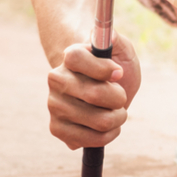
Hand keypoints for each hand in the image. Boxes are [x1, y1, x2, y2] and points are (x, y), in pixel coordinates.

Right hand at [46, 33, 140, 149]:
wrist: (100, 88)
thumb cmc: (113, 67)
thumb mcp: (121, 50)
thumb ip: (117, 40)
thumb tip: (109, 36)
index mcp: (70, 56)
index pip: (76, 58)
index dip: (104, 68)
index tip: (119, 72)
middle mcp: (57, 80)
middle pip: (95, 94)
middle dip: (119, 98)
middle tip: (120, 96)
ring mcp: (54, 105)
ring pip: (100, 121)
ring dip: (118, 118)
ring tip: (116, 111)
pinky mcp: (57, 129)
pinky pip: (91, 140)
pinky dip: (108, 135)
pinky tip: (107, 126)